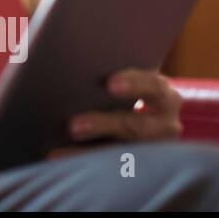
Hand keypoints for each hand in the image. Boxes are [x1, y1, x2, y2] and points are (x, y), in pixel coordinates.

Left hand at [45, 67, 183, 160]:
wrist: (131, 118)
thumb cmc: (113, 85)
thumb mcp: (117, 73)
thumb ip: (100, 63)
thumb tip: (53, 45)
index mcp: (160, 92)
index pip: (153, 85)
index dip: (135, 84)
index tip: (110, 84)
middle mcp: (165, 123)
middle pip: (138, 126)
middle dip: (104, 125)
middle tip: (73, 126)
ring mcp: (153, 151)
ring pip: (124, 155)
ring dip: (89, 154)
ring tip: (56, 153)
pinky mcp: (137, 169)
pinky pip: (110, 172)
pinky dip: (81, 165)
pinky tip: (55, 159)